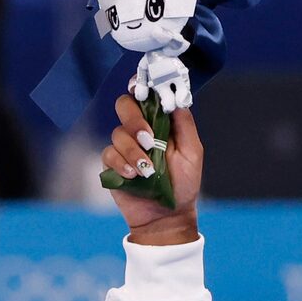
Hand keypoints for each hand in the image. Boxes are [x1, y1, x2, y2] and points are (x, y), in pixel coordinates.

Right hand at [102, 92, 202, 244]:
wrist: (167, 214)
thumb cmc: (184, 183)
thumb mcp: (192, 152)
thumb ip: (184, 125)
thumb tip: (175, 100)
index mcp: (159, 121)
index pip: (145, 95)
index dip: (140, 86)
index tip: (141, 87)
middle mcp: (139, 130)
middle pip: (124, 106)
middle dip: (133, 119)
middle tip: (147, 138)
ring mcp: (124, 147)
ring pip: (117, 134)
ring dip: (132, 151)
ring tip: (147, 169)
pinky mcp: (112, 165)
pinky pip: (108, 155)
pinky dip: (121, 164)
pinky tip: (134, 176)